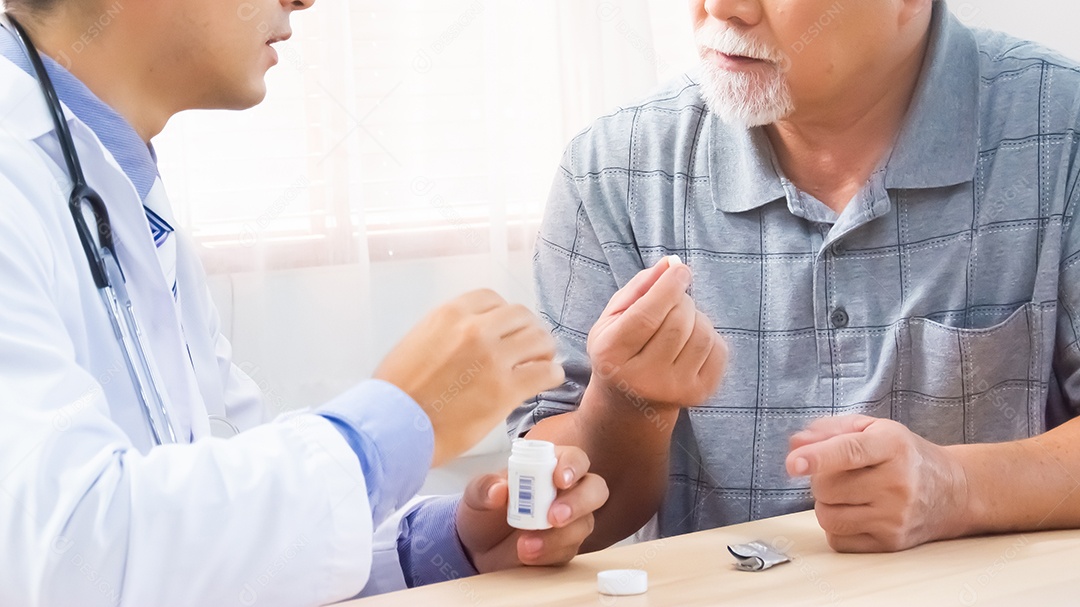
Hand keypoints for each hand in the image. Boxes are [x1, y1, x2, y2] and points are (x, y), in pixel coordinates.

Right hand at [374, 289, 564, 466]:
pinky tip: (549, 379)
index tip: (507, 327)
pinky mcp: (504, 390)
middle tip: (531, 346)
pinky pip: (544, 373)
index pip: (492, 299)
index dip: (504, 314)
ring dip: (544, 350)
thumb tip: (466, 337)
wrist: (392, 427)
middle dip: (528, 330)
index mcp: (449, 315)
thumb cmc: (397, 394)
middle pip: (521, 316)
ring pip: (539, 340)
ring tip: (542, 362)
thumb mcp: (415, 342)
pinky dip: (552, 374)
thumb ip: (445, 332)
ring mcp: (492, 359)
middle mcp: (474, 330)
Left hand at [456, 446, 608, 571]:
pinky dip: (549, 554)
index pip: (574, 459)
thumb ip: (485, 487)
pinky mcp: (565, 548)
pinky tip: (528, 555)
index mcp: (549, 467)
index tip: (561, 479)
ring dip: (558, 536)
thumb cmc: (486, 510)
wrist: (478, 547)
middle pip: (595, 490)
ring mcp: (570, 522)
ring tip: (525, 545)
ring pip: (584, 524)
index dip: (572, 466)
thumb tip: (498, 489)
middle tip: (554, 516)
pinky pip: (568, 551)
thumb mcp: (476, 495)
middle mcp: (567, 492)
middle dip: (579, 502)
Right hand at [586, 257, 726, 407]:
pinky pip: (719, 349)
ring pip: (702, 334)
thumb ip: (639, 288)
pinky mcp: (699, 395)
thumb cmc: (620, 350)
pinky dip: (709, 336)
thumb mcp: (613, 318)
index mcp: (612, 355)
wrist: (630, 403)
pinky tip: (690, 342)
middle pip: (677, 322)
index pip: (647, 316)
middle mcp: (642, 378)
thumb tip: (671, 264)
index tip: (680, 270)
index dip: (668, 287)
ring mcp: (673, 390)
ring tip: (679, 322)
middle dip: (680, 299)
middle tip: (672, 299)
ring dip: (696, 317)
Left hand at [786, 415, 970, 551]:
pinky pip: (837, 540)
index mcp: (892, 445)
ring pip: (828, 516)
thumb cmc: (903, 455)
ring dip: (826, 504)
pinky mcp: (891, 543)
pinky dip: (837, 527)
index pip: (850, 452)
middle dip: (821, 480)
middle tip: (841, 474)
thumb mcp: (872, 429)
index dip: (818, 457)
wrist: (952, 490)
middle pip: (827, 487)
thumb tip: (795, 444)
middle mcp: (897, 483)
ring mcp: (896, 517)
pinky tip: (856, 513)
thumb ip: (829, 430)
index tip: (794, 463)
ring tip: (848, 493)